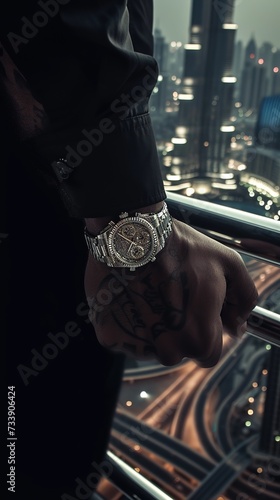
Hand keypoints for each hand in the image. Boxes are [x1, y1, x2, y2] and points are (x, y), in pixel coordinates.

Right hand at [84, 218, 257, 366]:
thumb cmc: (180, 248)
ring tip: (149, 292)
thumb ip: (244, 298)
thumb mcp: (228, 263)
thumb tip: (238, 324)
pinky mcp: (109, 337)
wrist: (132, 234)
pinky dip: (127, 321)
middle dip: (178, 330)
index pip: (209, 354)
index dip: (205, 330)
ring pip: (151, 346)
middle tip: (171, 296)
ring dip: (152, 328)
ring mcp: (136, 346)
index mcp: (199, 339)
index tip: (195, 309)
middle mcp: (167, 351)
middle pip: (179, 351)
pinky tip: (130, 295)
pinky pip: (124, 337)